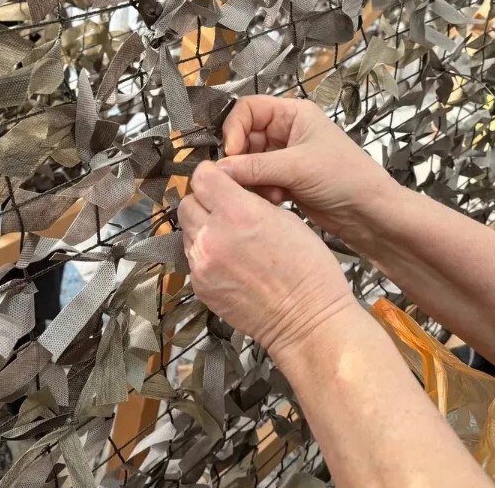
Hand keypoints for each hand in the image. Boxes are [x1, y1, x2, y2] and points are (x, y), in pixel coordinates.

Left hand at [178, 162, 355, 358]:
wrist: (306, 320)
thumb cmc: (307, 269)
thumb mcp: (285, 218)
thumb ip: (249, 201)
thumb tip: (231, 192)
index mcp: (237, 212)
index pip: (202, 177)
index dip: (212, 175)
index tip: (220, 180)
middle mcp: (213, 235)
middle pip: (187, 202)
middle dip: (204, 202)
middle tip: (224, 210)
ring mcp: (202, 263)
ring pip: (187, 230)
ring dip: (202, 228)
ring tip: (229, 238)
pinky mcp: (200, 285)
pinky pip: (192, 258)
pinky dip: (205, 254)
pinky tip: (229, 261)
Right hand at [217, 95, 397, 235]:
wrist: (370, 214)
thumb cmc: (345, 178)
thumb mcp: (297, 167)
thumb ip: (254, 167)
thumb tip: (218, 169)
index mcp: (293, 114)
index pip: (247, 109)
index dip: (234, 130)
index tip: (231, 155)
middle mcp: (286, 131)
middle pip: (243, 137)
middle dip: (241, 161)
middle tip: (244, 181)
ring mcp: (284, 156)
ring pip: (248, 163)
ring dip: (252, 180)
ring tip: (269, 193)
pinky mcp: (284, 180)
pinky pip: (257, 181)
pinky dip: (260, 191)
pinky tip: (276, 201)